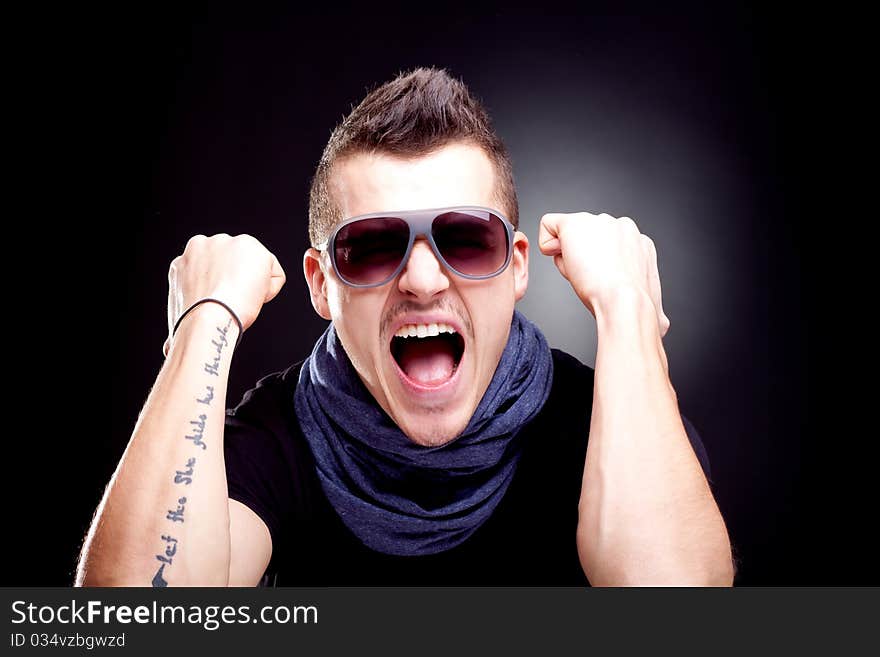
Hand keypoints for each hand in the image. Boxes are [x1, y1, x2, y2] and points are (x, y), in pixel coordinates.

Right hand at [163, 234, 285, 354]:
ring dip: (254, 286)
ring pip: (256, 267)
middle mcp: (207, 243)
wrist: (206, 319)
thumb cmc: (194, 323)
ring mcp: (230, 243)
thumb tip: (169, 346)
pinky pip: (274, 273)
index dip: (223, 290)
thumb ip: (186, 311)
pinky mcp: (253, 248)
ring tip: (240, 301)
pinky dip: (270, 290)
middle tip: (231, 303)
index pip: (218, 270)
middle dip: (239, 282)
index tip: (220, 303)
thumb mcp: (181, 311)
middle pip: (238, 264)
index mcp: (187, 257)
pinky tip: (253, 298)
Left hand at [538, 212, 669, 336]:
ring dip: (569, 257)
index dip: (597, 267)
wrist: (625, 302)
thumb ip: (650, 302)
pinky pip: (548, 224)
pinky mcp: (575, 224)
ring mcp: (599, 222)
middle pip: (587, 240)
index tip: (604, 282)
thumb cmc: (635, 308)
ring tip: (581, 275)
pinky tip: (561, 261)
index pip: (605, 248)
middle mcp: (621, 226)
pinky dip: (546, 243)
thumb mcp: (651, 303)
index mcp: (638, 243)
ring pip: (570, 236)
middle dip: (583, 260)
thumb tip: (663, 325)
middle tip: (590, 280)